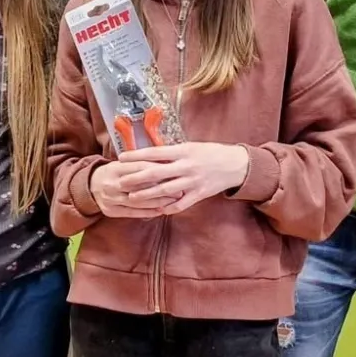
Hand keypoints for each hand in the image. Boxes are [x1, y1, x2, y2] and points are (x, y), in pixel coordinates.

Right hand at [88, 160, 167, 217]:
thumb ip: (140, 163)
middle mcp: (112, 184)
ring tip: (174, 201)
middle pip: (140, 187)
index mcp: (115, 168)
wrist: (89, 186)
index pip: (140, 168)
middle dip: (162, 189)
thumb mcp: (123, 163)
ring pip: (138, 202)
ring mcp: (110, 199)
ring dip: (158, 202)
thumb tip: (166, 162)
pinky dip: (148, 212)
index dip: (158, 171)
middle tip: (179, 190)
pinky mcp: (111, 211)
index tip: (174, 172)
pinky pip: (133, 213)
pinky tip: (161, 210)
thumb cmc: (114, 172)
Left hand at [106, 141, 250, 215]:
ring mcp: (193, 182)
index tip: (121, 158)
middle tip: (120, 182)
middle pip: (156, 173)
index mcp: (183, 151)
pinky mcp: (199, 194)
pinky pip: (181, 204)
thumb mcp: (191, 147)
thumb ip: (173, 152)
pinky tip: (157, 210)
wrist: (235, 165)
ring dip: (147, 195)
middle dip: (136, 178)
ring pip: (165, 191)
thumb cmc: (211, 153)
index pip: (155, 153)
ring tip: (132, 198)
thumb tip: (151, 154)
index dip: (137, 156)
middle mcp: (186, 166)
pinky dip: (169, 208)